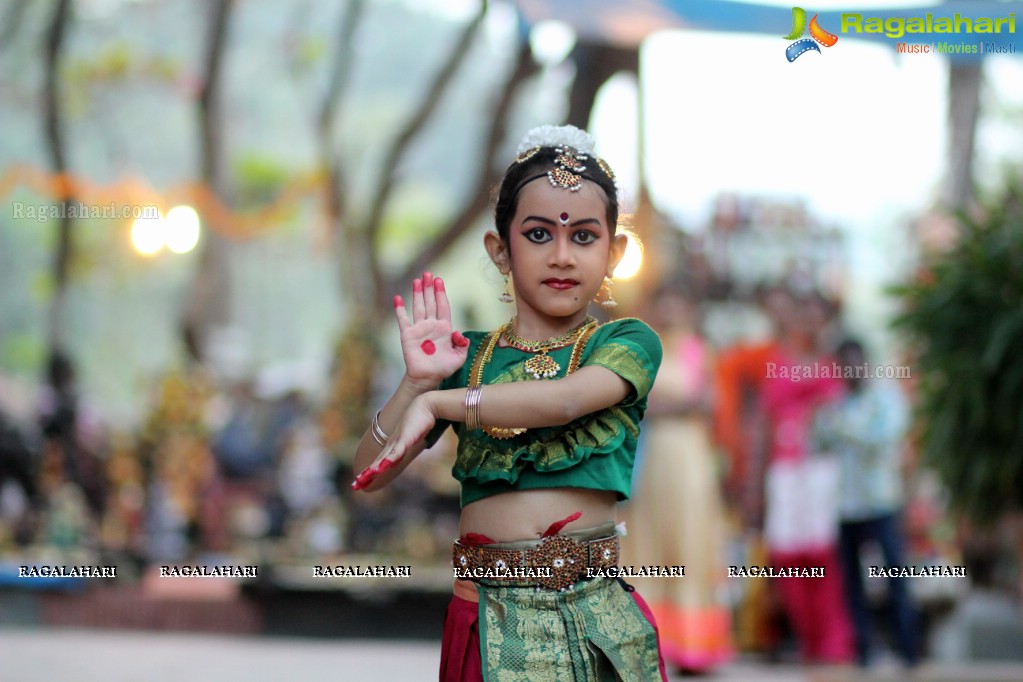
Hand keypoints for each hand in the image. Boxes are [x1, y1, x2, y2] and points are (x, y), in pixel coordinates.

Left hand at [351, 395, 436, 490]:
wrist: (425, 405)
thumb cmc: (419, 421)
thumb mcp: (411, 438)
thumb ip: (406, 446)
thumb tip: (402, 455)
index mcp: (393, 446)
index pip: (379, 463)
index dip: (369, 473)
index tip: (359, 483)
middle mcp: (392, 444)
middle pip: (378, 462)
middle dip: (367, 474)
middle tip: (355, 485)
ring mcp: (398, 441)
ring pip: (385, 457)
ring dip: (375, 468)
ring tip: (364, 477)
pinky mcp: (406, 438)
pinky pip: (397, 450)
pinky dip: (390, 458)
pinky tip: (384, 465)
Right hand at [395, 272, 469, 388]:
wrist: (427, 378)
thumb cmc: (443, 368)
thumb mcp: (459, 358)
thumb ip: (462, 345)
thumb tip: (460, 334)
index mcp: (444, 328)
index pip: (443, 306)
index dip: (441, 293)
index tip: (440, 280)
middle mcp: (431, 325)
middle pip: (430, 302)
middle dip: (430, 288)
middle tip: (429, 274)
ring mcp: (419, 329)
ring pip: (418, 307)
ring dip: (417, 293)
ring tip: (417, 280)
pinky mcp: (407, 335)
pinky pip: (402, 319)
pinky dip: (399, 309)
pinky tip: (397, 298)